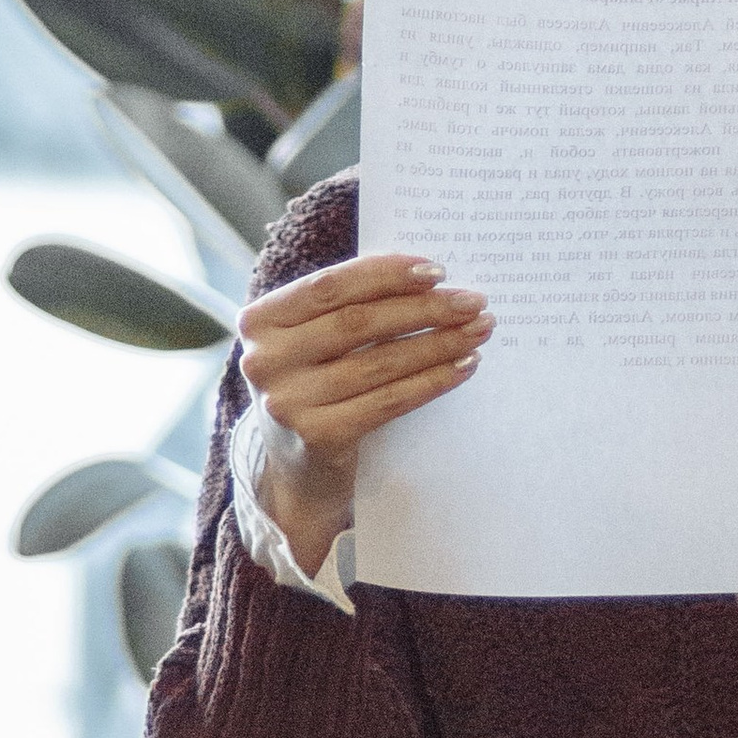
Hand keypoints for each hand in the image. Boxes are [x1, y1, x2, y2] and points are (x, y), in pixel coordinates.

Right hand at [238, 253, 489, 575]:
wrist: (295, 466)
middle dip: (424, 308)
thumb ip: (348, 305)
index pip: (330, 286)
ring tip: (478, 331)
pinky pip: (389, 401)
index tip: (437, 271)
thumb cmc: (316, 382)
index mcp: (259, 321)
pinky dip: (432, 381)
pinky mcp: (317, 437)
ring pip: (380, 362)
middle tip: (472, 302)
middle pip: (358, 323)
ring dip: (438, 344)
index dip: (386, 275)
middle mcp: (264, 360)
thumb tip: (430, 279)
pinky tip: (463, 367)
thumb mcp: (312, 340)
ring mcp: (288, 402)